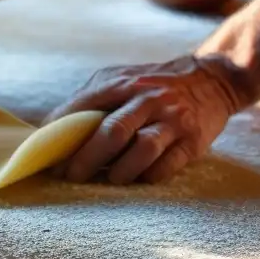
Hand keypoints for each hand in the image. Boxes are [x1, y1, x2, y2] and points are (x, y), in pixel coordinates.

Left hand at [45, 55, 245, 183]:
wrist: (212, 79)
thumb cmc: (151, 85)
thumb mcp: (118, 79)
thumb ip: (88, 100)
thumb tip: (48, 130)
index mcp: (122, 83)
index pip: (84, 108)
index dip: (63, 135)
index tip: (48, 156)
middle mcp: (148, 99)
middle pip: (112, 132)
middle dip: (86, 158)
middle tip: (71, 176)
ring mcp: (173, 119)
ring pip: (142, 150)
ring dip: (119, 170)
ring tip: (108, 178)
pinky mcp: (193, 140)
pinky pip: (167, 165)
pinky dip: (147, 176)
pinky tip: (137, 179)